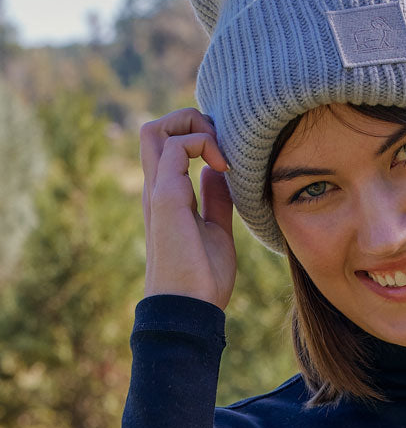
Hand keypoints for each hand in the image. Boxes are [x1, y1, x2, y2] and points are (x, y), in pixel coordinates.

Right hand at [141, 108, 235, 310]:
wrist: (190, 308)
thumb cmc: (203, 278)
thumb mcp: (217, 230)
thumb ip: (215, 200)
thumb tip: (218, 172)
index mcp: (168, 194)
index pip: (168, 144)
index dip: (197, 135)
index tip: (228, 159)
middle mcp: (157, 187)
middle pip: (154, 128)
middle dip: (190, 120)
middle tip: (222, 144)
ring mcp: (158, 190)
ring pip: (155, 129)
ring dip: (193, 127)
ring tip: (220, 153)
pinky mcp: (165, 196)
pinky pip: (175, 146)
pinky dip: (202, 144)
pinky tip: (222, 168)